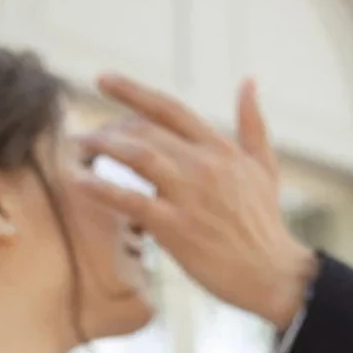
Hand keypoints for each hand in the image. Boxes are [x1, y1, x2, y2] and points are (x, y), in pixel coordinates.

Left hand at [84, 76, 315, 331]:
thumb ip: (253, 123)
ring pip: (137, 155)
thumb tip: (248, 81)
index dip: (133, 91)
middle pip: (146, 129)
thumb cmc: (266, 225)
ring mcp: (190, 195)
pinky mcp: (177, 228)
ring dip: (103, 146)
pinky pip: (131, 201)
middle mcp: (204, 165)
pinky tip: (79, 181)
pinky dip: (102, 188)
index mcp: (221, 148)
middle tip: (87, 134)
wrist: (274, 273)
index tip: (102, 79)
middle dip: (110, 127)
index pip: (170, 108)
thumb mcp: (265, 167)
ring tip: (78, 145)